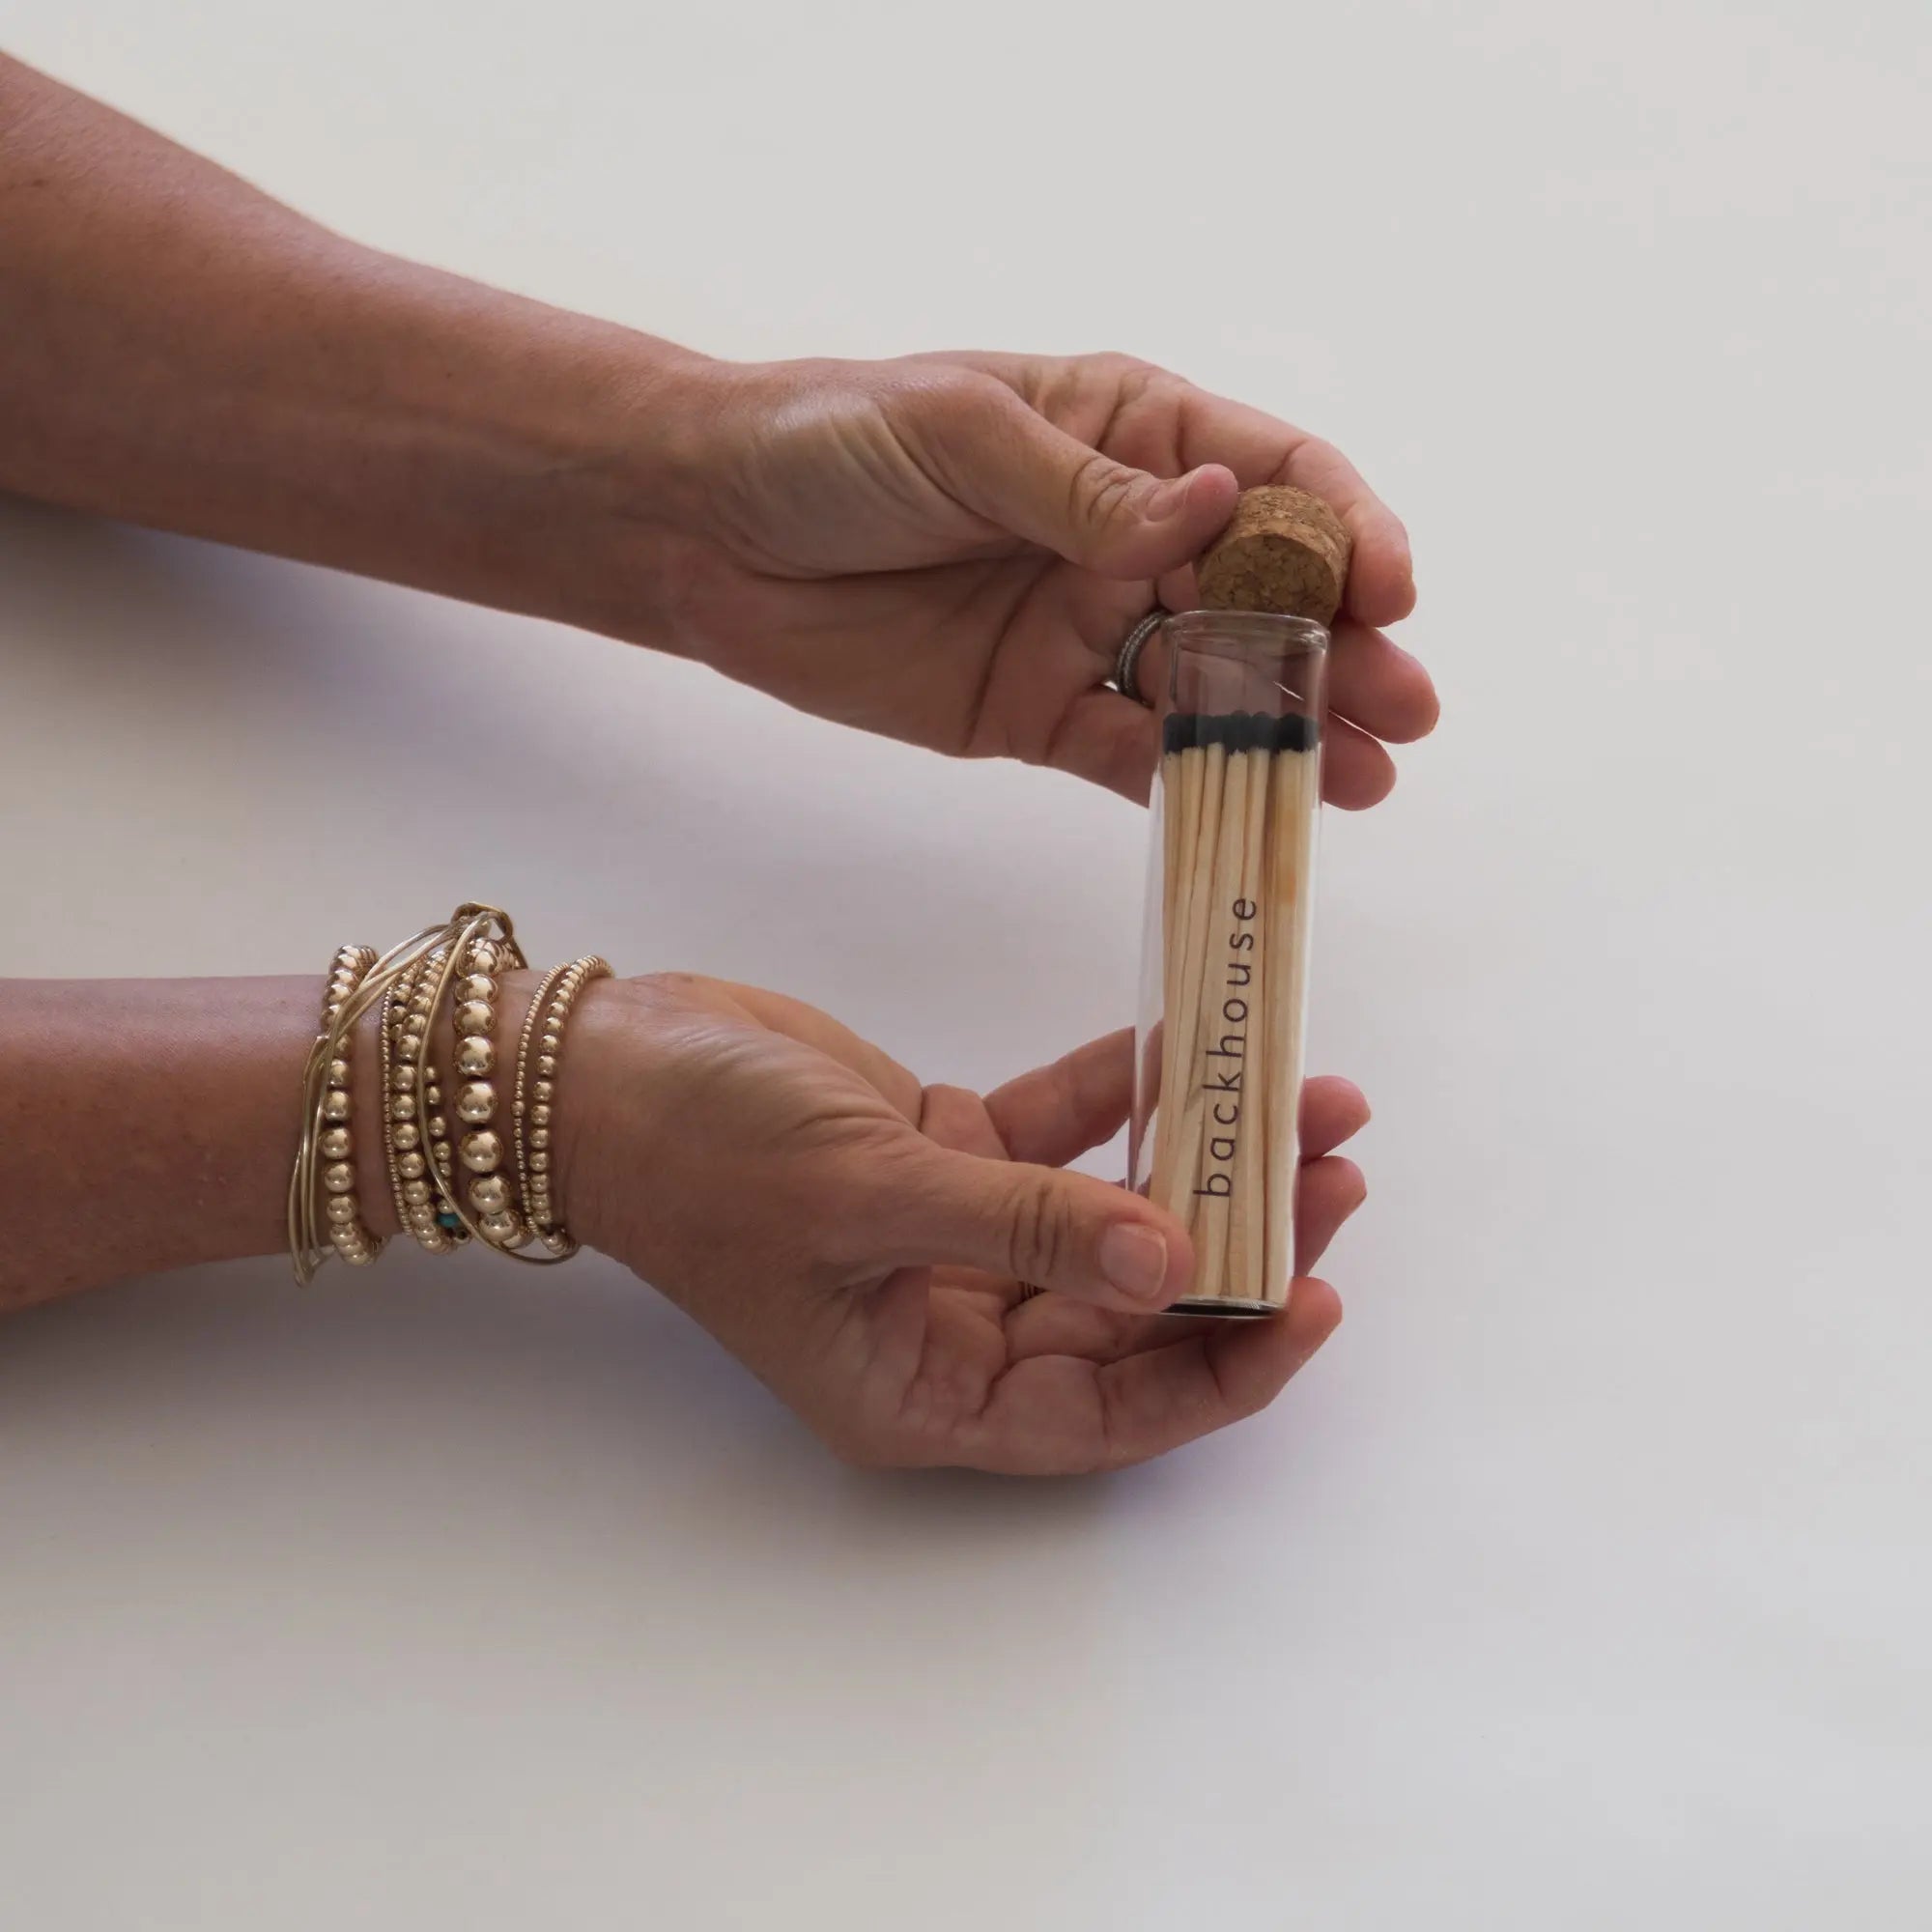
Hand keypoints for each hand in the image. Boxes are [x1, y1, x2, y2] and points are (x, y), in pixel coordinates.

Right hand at [558, 973, 1368, 1473]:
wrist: (603, 1064)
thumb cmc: (706, 1157)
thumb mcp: (871, 1195)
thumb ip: (1029, 1226)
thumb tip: (1172, 1264)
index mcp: (922, 1391)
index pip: (1105, 1414)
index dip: (1222, 1372)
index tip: (1315, 1301)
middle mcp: (949, 1330)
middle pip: (1130, 1312)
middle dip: (1237, 1245)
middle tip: (1334, 1172)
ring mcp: (952, 1241)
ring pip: (1112, 1220)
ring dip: (1200, 1163)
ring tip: (1306, 1101)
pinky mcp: (946, 1154)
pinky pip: (1058, 1137)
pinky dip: (1120, 1097)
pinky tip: (1189, 1049)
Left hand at [640, 351, 1436, 802]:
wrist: (708, 533)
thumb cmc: (832, 444)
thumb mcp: (962, 436)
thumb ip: (1086, 490)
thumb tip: (1215, 512)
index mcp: (1129, 433)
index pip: (1270, 475)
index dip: (1342, 528)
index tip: (1388, 587)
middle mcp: (1128, 534)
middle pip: (1262, 593)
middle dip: (1341, 647)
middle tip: (1404, 703)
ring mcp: (1087, 629)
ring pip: (1212, 683)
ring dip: (1289, 727)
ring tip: (1361, 774)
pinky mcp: (1037, 714)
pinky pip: (1130, 752)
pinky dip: (1191, 780)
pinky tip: (1260, 805)